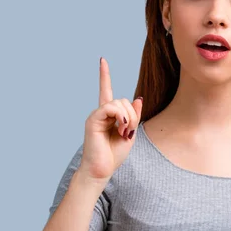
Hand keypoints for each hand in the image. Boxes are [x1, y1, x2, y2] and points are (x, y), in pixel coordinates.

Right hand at [78, 57, 142, 181]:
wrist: (101, 170)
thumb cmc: (114, 155)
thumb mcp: (130, 133)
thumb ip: (134, 116)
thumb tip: (137, 98)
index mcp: (109, 116)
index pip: (106, 91)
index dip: (104, 76)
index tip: (102, 60)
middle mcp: (101, 113)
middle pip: (122, 100)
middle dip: (132, 114)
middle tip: (129, 131)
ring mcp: (96, 115)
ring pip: (119, 103)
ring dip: (128, 117)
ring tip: (124, 132)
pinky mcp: (93, 119)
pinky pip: (110, 108)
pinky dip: (121, 116)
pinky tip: (121, 128)